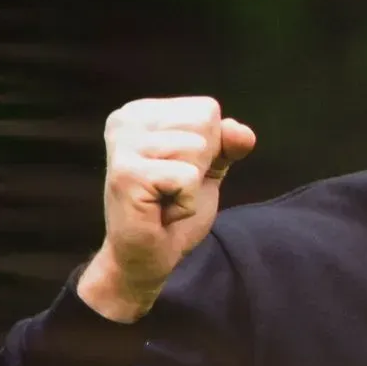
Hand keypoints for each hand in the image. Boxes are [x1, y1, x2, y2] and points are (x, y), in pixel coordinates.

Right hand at [78, 96, 255, 321]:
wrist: (147, 255)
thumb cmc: (173, 207)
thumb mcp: (209, 168)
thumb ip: (227, 143)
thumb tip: (243, 133)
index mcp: (141, 112)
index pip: (206, 110)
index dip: (210, 148)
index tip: (179, 171)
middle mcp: (125, 121)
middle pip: (204, 124)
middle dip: (201, 164)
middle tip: (172, 187)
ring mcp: (123, 146)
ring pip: (197, 149)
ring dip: (192, 185)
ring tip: (165, 198)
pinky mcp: (126, 174)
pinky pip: (187, 177)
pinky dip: (185, 202)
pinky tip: (162, 211)